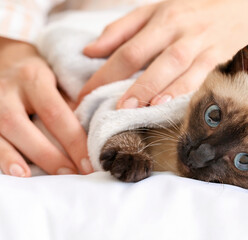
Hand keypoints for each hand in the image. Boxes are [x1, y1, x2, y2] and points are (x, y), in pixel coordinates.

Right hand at [0, 37, 92, 176]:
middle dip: (46, 154)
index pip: (55, 113)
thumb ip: (70, 104)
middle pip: (21, 125)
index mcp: (33, 78)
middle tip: (69, 174)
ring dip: (12, 158)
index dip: (72, 141)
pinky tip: (10, 170)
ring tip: (30, 178)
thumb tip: (90, 136)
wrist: (5, 60)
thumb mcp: (56, 80)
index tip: (88, 164)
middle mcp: (6, 89)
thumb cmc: (38, 75)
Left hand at [79, 0, 247, 107]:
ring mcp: (203, 45)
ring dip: (155, 89)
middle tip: (110, 110)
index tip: (85, 95)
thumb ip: (123, 29)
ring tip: (137, 110)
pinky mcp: (223, 58)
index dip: (103, 74)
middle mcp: (180, 32)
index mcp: (162, 18)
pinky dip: (187, 90)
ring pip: (175, 68)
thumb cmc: (196, 10)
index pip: (126, 50)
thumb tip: (89, 51)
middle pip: (148, 59)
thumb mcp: (158, 9)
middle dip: (128, 86)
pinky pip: (202, 77)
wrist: (247, 5)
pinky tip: (173, 104)